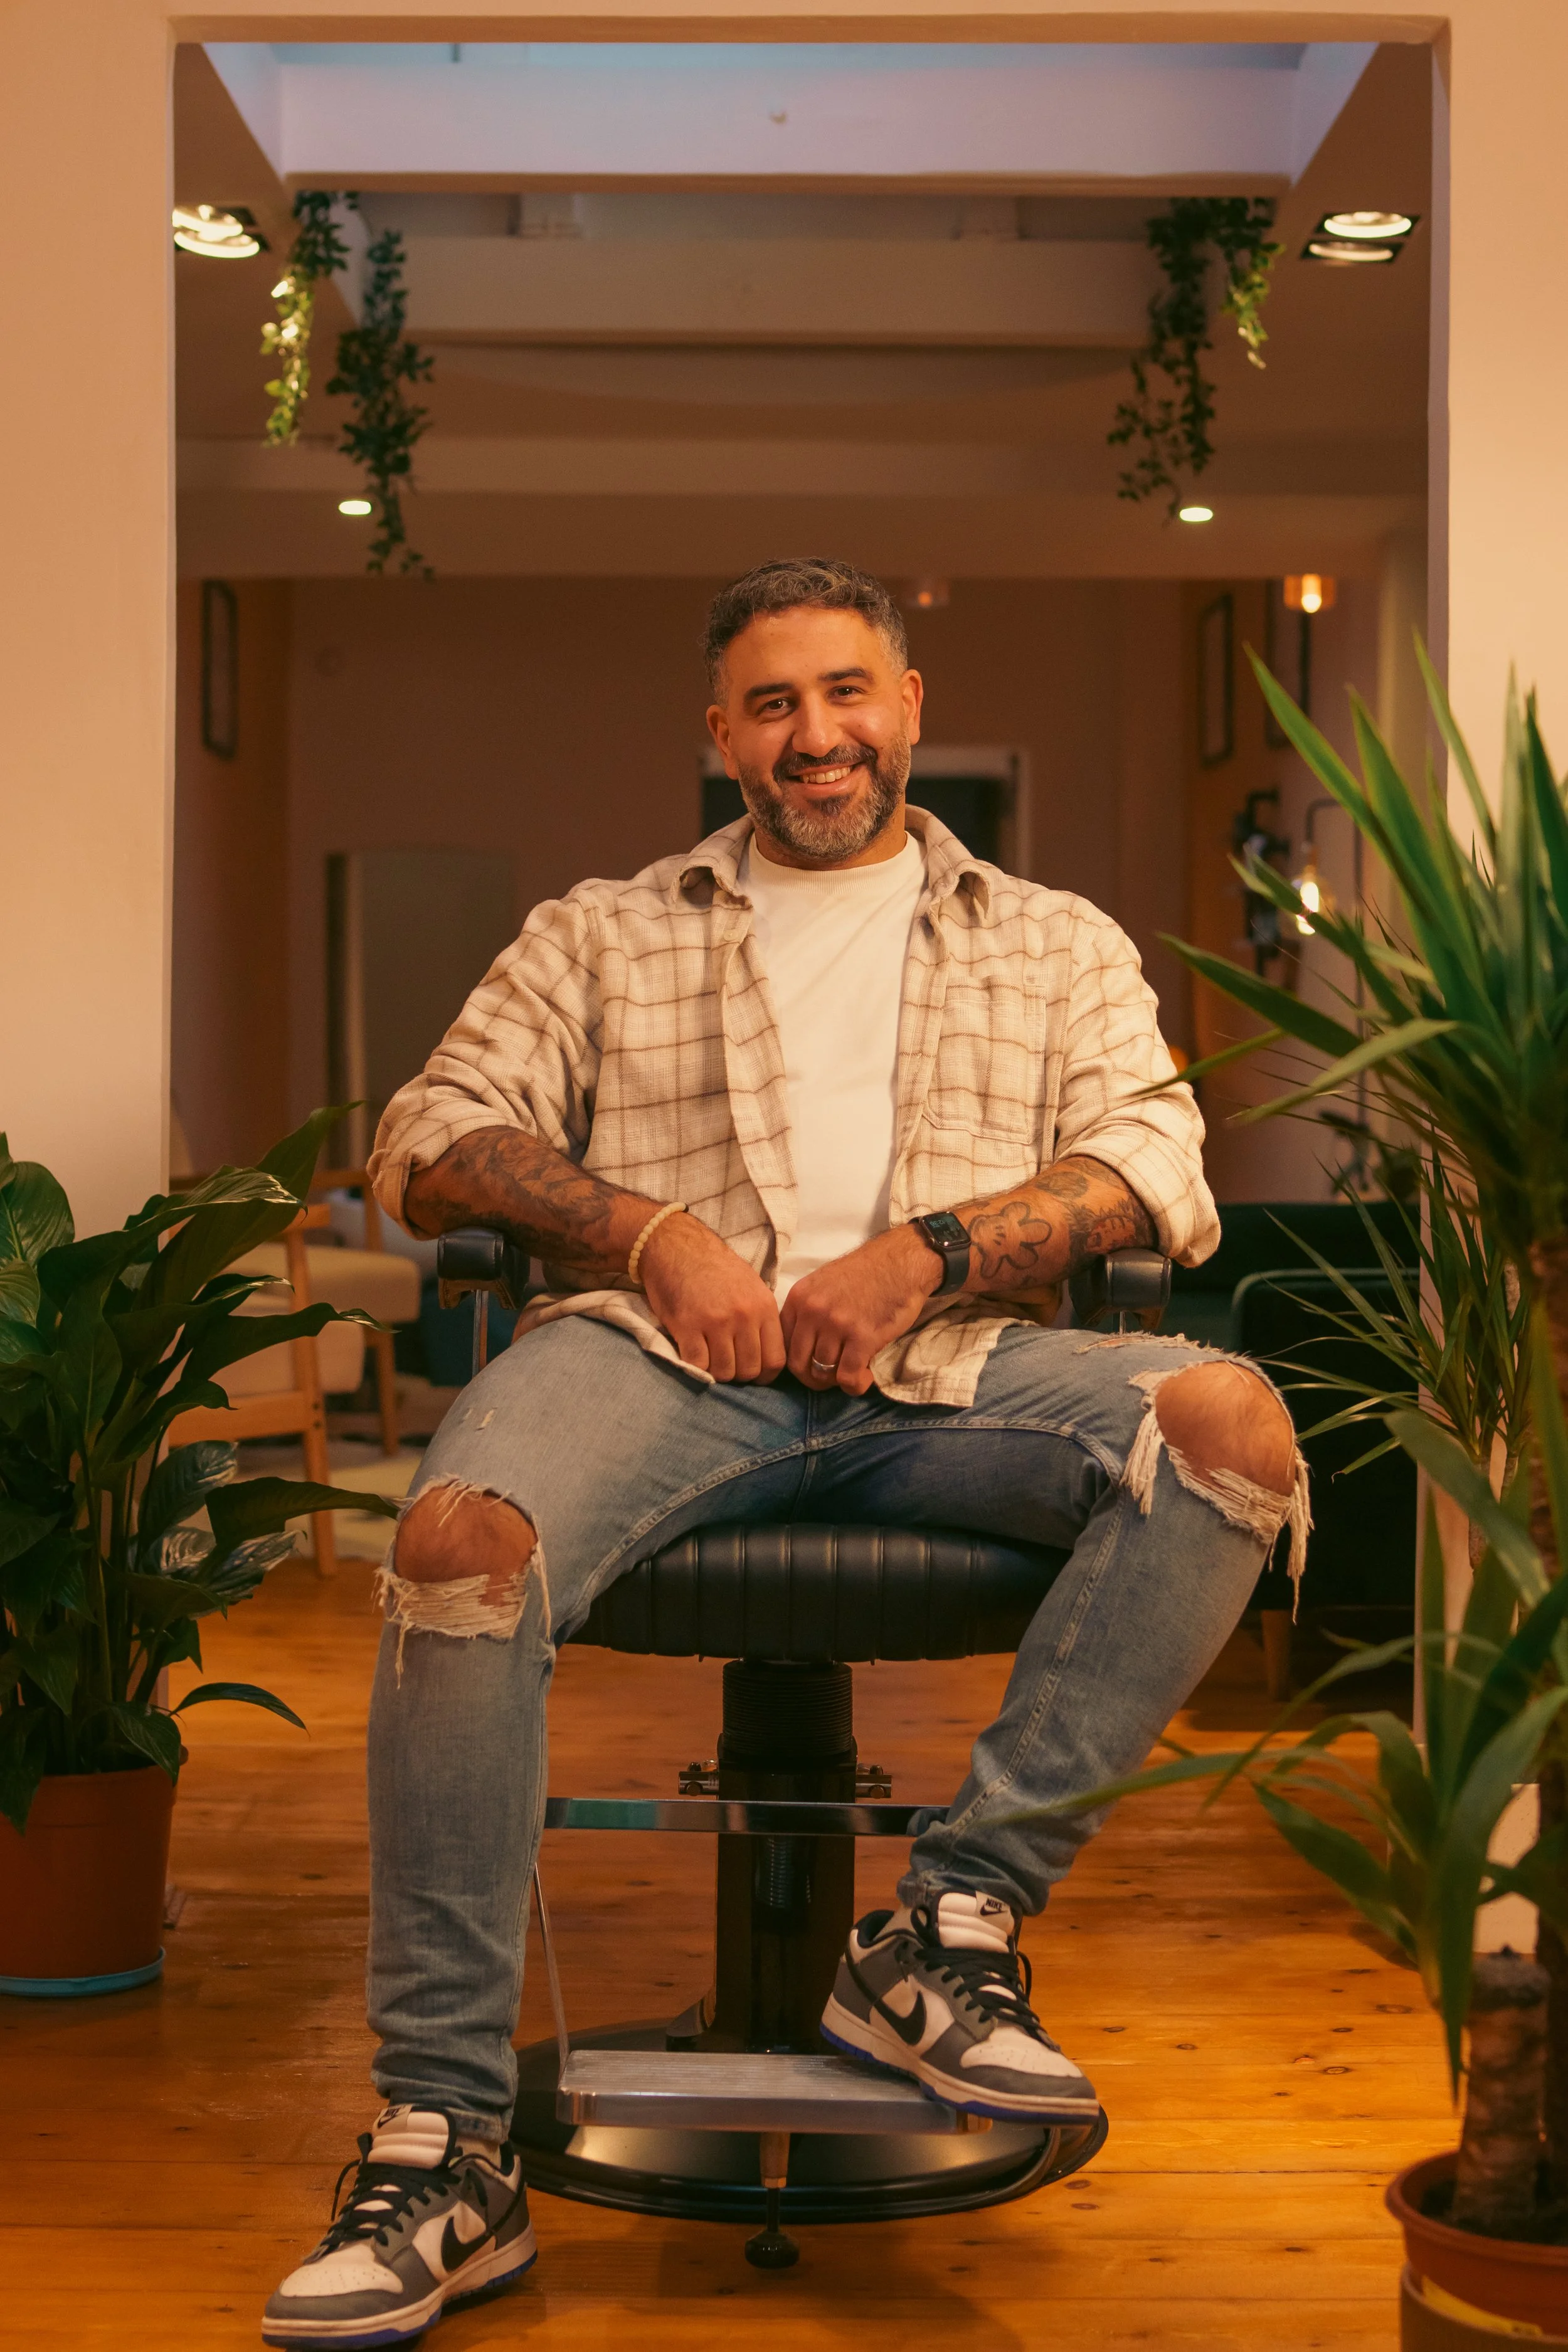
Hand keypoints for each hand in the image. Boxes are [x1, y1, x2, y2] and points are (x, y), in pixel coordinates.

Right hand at [638, 1213, 786, 1382]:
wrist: (676, 1247)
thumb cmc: (714, 1268)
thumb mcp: (751, 1286)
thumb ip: (761, 1319)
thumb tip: (766, 1355)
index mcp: (763, 1307)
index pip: (775, 1360)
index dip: (764, 1375)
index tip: (752, 1375)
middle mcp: (744, 1316)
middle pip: (750, 1370)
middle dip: (738, 1376)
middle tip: (725, 1365)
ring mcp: (716, 1321)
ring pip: (724, 1372)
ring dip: (716, 1373)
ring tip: (708, 1359)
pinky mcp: (687, 1326)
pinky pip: (698, 1365)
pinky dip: (695, 1367)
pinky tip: (692, 1355)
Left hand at [779, 1226, 940, 1395]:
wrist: (901, 1262)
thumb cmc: (865, 1273)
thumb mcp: (822, 1284)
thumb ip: (807, 1312)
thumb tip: (803, 1348)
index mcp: (799, 1298)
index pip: (783, 1345)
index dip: (799, 1361)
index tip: (814, 1364)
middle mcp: (813, 1311)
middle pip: (799, 1365)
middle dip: (814, 1378)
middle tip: (832, 1377)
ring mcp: (837, 1325)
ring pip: (823, 1373)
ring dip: (838, 1380)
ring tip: (853, 1371)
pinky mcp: (863, 1338)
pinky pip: (848, 1377)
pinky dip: (856, 1385)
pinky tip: (865, 1375)